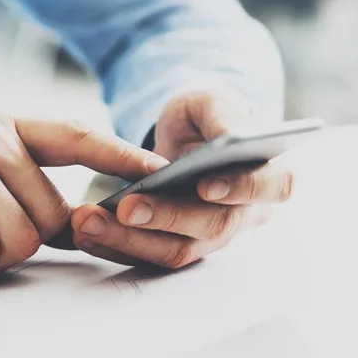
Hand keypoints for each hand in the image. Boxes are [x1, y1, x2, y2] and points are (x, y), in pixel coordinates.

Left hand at [69, 88, 294, 268]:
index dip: (239, 189)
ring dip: (131, 240)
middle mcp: (248, 213)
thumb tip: (229, 138)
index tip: (204, 185)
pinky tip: (84, 230)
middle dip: (167, 217)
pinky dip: (116, 245)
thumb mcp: (215, 101)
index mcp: (272, 173)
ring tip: (89, 220)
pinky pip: (149, 256)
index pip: (268, 187)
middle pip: (214, 225)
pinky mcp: (179, 247)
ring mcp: (213, 236)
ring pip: (178, 250)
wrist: (191, 136)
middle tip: (128, 207)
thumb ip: (224, 115)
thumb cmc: (210, 115)